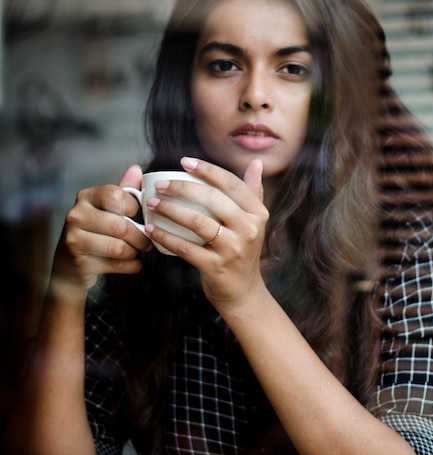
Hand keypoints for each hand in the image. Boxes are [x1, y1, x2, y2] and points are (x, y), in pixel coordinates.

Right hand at [51, 165, 151, 298]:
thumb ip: (123, 191)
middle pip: (120, 226)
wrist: (71, 264)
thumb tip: (136, 169)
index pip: (116, 196)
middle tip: (146, 242)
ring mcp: (75, 239)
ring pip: (119, 247)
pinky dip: (131, 266)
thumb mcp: (107, 208)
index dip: (134, 208)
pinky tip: (132, 263)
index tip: (138, 216)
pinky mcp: (80, 261)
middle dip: (140, 237)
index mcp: (86, 197)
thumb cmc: (95, 231)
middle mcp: (76, 215)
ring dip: (135, 252)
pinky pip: (117, 265)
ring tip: (137, 251)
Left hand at [144, 157, 268, 310]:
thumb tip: (256, 162)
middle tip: (161, 185)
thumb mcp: (254, 222)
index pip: (231, 183)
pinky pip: (186, 248)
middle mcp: (249, 229)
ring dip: (170, 210)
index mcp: (257, 213)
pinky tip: (152, 230)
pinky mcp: (216, 266)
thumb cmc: (243, 252)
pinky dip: (166, 237)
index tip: (184, 162)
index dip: (207, 169)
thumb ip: (253, 192)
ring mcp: (233, 249)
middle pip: (212, 199)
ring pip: (197, 221)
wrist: (243, 292)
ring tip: (152, 204)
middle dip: (182, 188)